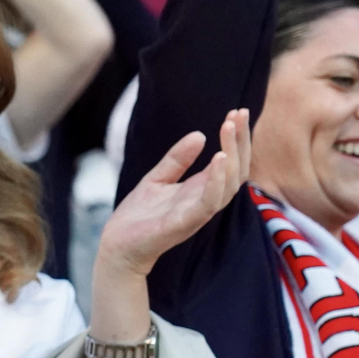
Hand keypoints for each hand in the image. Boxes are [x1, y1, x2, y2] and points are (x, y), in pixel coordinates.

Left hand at [99, 110, 249, 277]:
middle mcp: (206, 200)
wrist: (117, 245)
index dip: (237, 138)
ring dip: (232, 156)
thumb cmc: (139, 216)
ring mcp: (197, 213)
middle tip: (240, 113)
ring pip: (229, 185)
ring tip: (229, 129)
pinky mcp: (184, 224)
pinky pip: (208, 203)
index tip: (238, 112)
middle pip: (237, 170)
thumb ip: (177, 159)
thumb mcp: (157, 178)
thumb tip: (199, 135)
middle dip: (241, 141)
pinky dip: (217, 181)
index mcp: (201, 190)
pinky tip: (218, 159)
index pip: (230, 161)